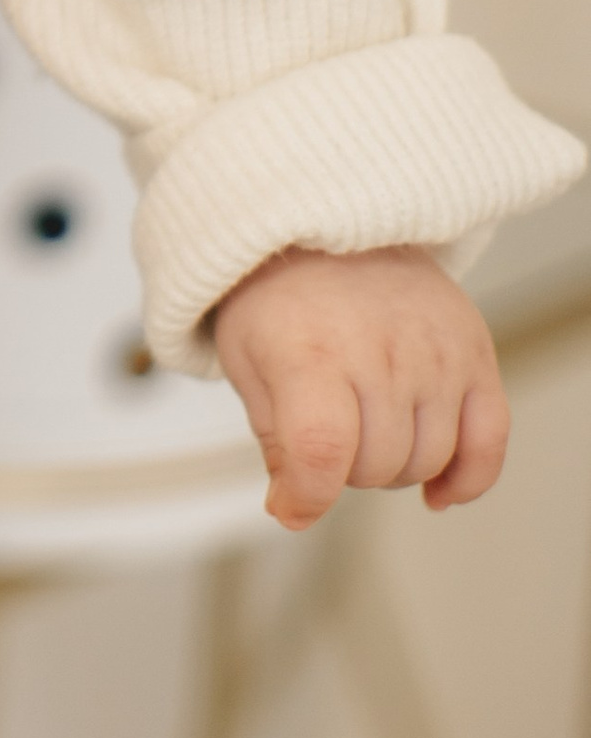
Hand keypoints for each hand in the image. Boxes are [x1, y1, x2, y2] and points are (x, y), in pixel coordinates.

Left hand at [212, 245, 508, 531]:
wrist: (326, 228)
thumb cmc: (279, 299)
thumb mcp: (247, 361)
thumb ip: (275, 440)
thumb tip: (296, 509)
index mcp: (309, 349)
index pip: (323, 449)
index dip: (306, 497)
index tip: (290, 507)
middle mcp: (379, 348)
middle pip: (376, 465)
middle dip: (343, 472)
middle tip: (326, 435)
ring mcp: (435, 350)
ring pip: (426, 461)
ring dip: (394, 468)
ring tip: (367, 429)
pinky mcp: (474, 350)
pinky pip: (490, 441)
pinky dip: (467, 478)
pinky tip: (438, 492)